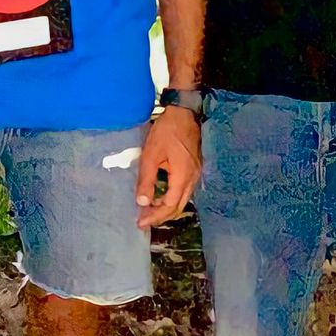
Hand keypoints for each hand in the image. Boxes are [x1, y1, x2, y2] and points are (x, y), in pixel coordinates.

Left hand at [135, 107, 201, 229]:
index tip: (140, 223)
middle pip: (179, 206)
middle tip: (144, 221)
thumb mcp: (151, 155)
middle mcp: (192, 179)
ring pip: (182, 199)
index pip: (170, 206)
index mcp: (183, 177)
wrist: (184, 112)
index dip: (155, 217)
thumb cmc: (166, 131)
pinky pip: (184, 190)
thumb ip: (147, 180)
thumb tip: (142, 203)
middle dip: (161, 216)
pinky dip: (171, 198)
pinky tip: (160, 196)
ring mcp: (195, 173)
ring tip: (149, 211)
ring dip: (166, 208)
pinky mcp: (194, 168)